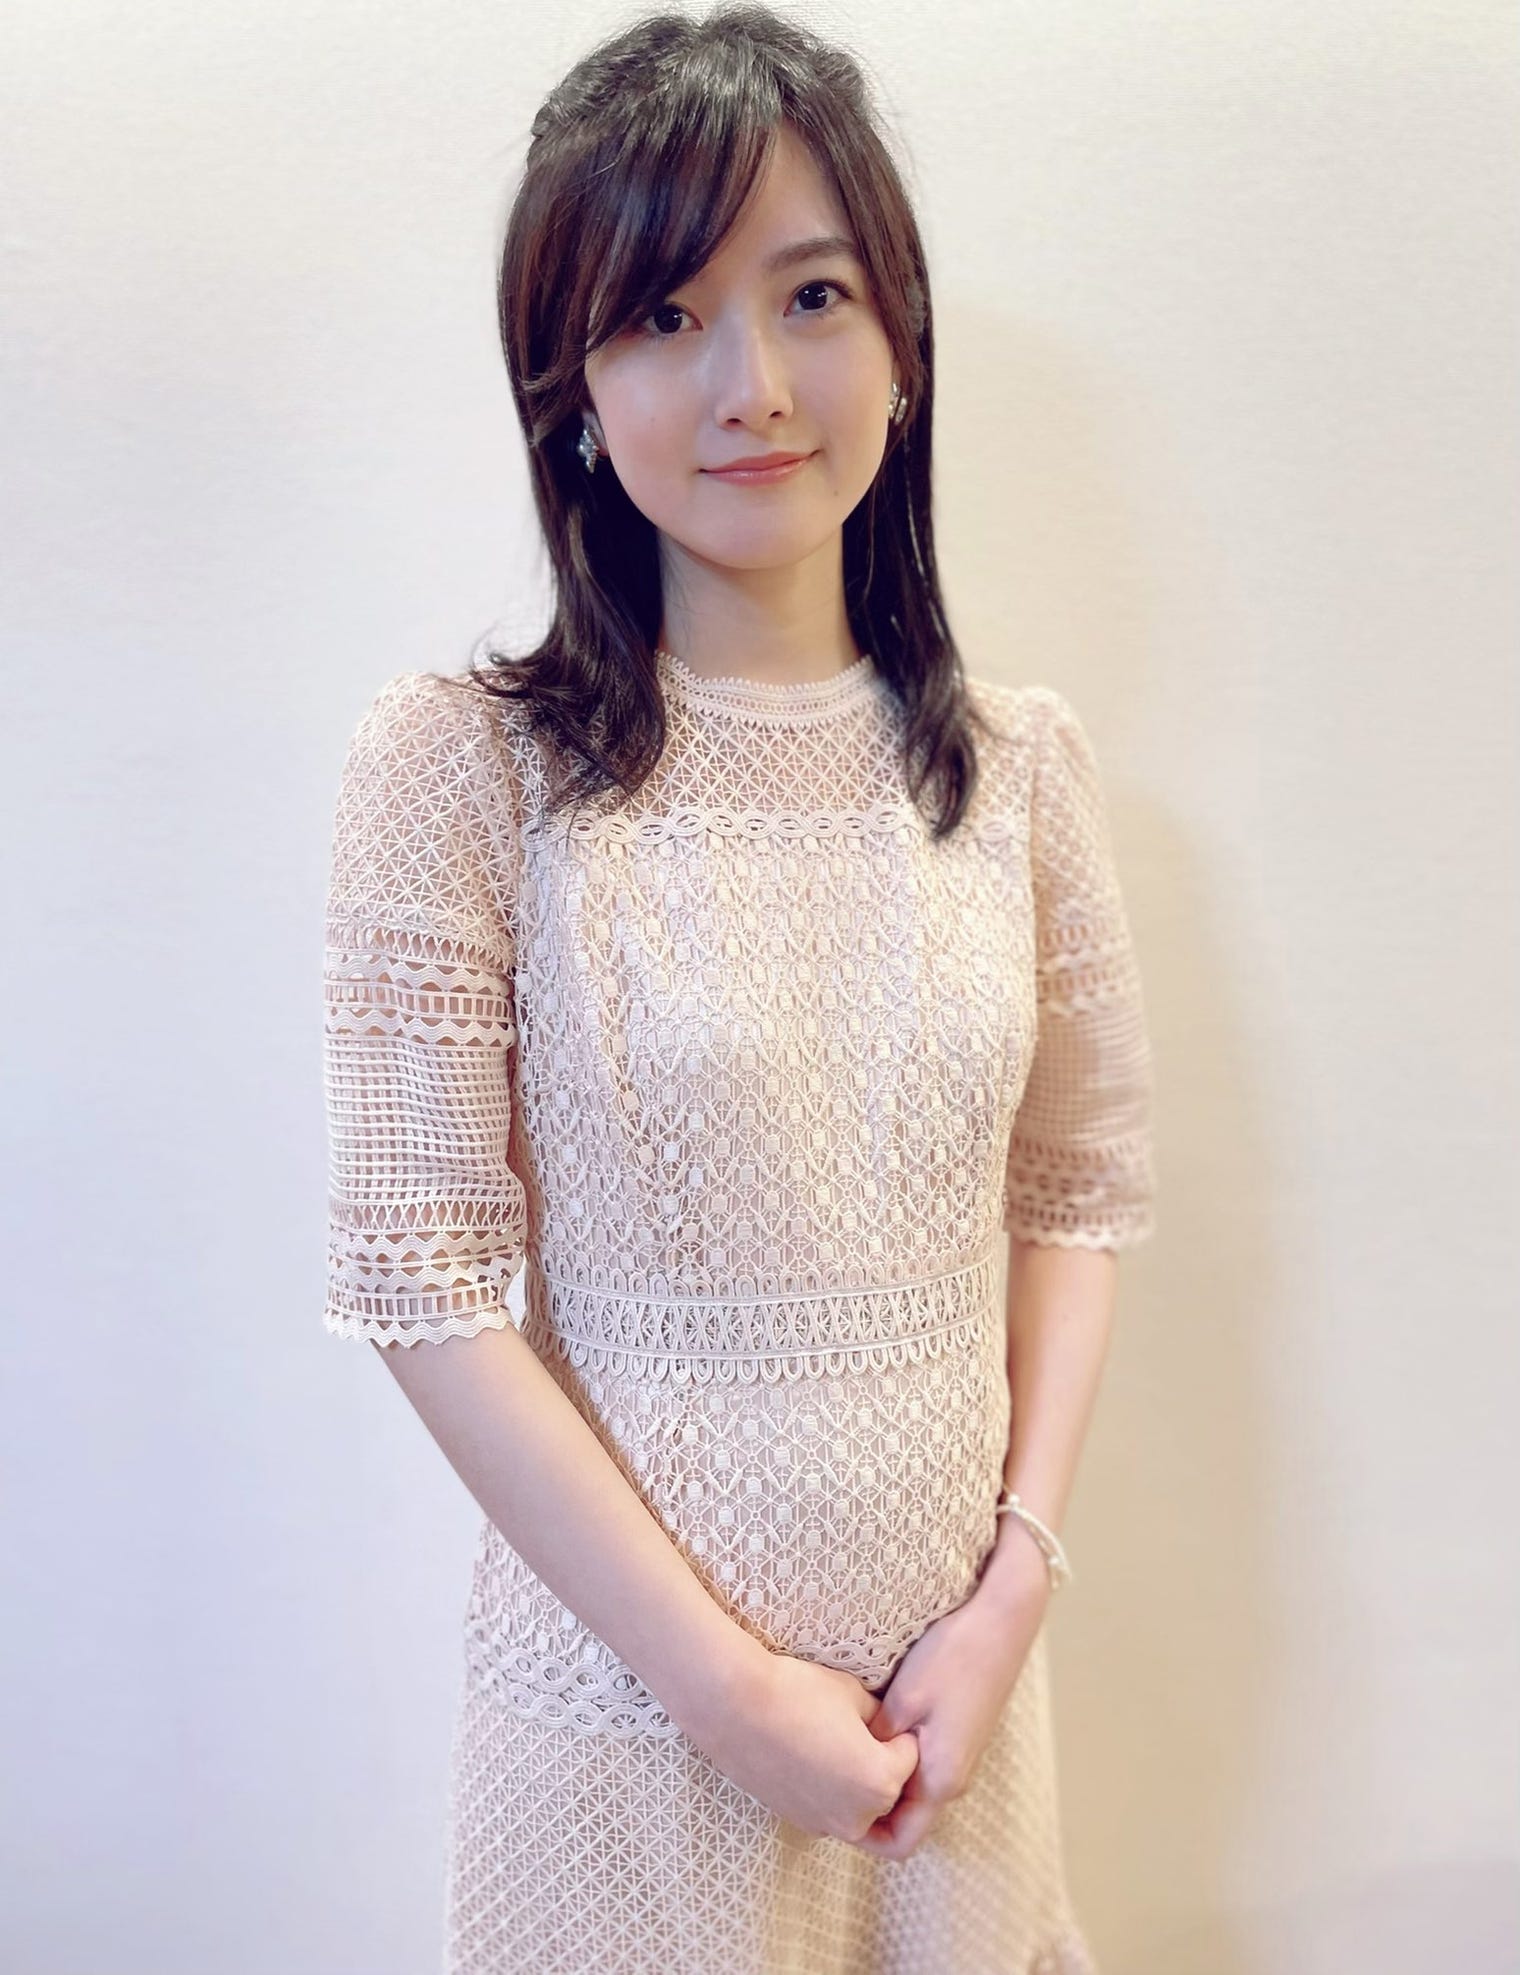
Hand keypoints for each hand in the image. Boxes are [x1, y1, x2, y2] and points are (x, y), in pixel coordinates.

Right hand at [684, 1646, 921, 1843]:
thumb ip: (882, 1719)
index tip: (884, 1710)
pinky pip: (833, 1813)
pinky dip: (836, 1793)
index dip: (901, 1729)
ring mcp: (823, 1823)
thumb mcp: (854, 1694)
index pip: (911, 1756)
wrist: (733, 1706)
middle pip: (892, 1792)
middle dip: (890, 1764)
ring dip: (865, 1787)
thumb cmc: (797, 1692)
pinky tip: (818, 1755)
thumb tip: (887, 1729)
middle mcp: (856, 1816)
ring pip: (864, 1812)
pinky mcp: (797, 1820)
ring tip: (846, 1746)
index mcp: (880, 1782)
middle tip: (873, 1731)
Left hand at [849, 1543, 1051, 1860]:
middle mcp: (955, 1778)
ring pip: (911, 1789)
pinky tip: (870, 1730)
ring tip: (842, 1753)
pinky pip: (921, 1765)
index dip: (863, 1837)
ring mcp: (960, 1756)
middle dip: (867, 1807)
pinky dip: (895, 1760)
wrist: (1003, 1621)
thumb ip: (878, 1741)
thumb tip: (853, 1765)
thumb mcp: (903, 1697)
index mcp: (941, 1778)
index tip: (828, 1808)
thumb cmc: (953, 1655)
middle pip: (904, 1819)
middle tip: (826, 1779)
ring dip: (880, 1778)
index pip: (899, 1843)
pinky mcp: (959, 1735)